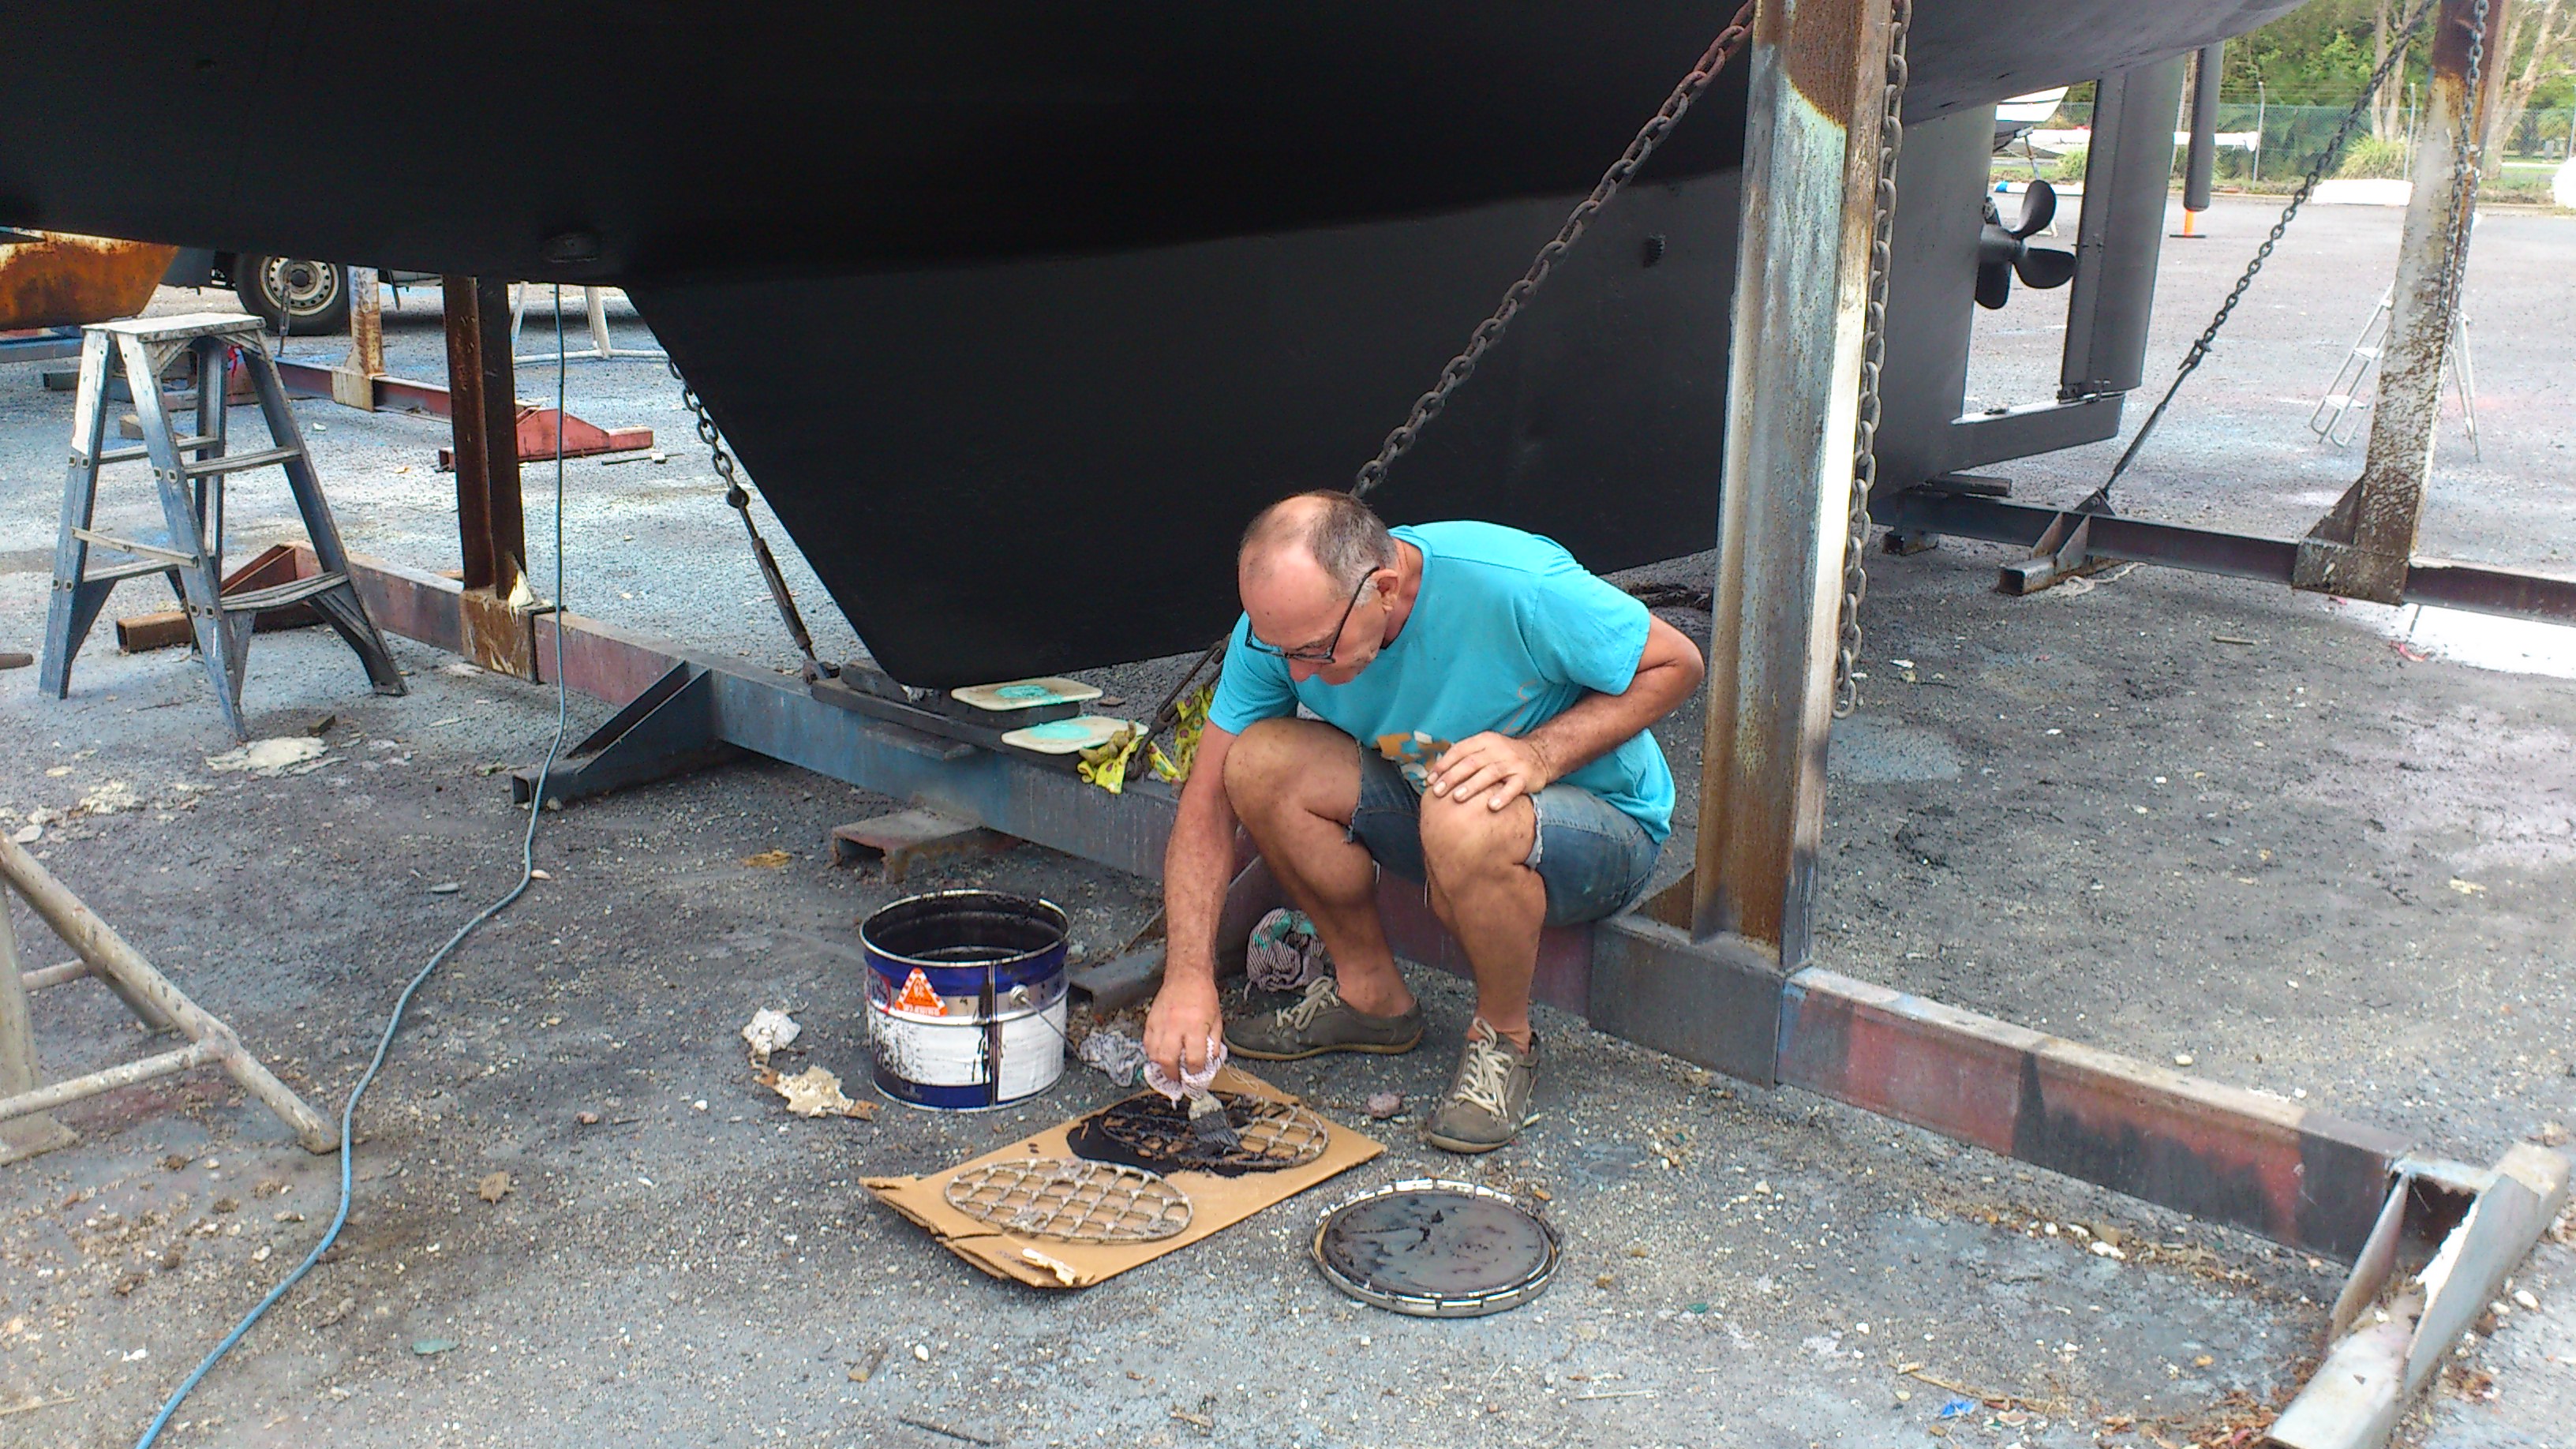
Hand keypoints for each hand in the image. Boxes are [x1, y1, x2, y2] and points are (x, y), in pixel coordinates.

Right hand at [1142, 972, 1223, 1083]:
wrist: (1187, 975)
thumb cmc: (1204, 996)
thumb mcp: (1217, 1020)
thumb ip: (1213, 1042)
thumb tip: (1209, 1062)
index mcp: (1195, 1026)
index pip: (1194, 1059)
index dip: (1196, 1071)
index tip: (1196, 1074)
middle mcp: (1176, 1026)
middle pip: (1168, 1060)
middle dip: (1173, 1075)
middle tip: (1178, 1079)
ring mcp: (1160, 1023)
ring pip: (1154, 1054)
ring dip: (1160, 1066)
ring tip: (1168, 1069)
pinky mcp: (1151, 1020)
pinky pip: (1146, 1043)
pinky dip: (1152, 1052)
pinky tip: (1159, 1054)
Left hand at [1426, 731, 1552, 811]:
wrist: (1540, 755)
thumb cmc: (1503, 757)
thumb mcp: (1485, 751)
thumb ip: (1463, 760)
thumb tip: (1434, 777)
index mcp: (1484, 741)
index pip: (1459, 750)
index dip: (1443, 765)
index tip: (1429, 780)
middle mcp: (1498, 749)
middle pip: (1471, 762)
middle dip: (1452, 777)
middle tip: (1438, 792)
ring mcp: (1513, 762)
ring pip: (1490, 773)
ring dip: (1472, 785)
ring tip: (1457, 798)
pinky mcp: (1526, 776)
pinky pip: (1514, 787)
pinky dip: (1503, 796)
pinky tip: (1492, 806)